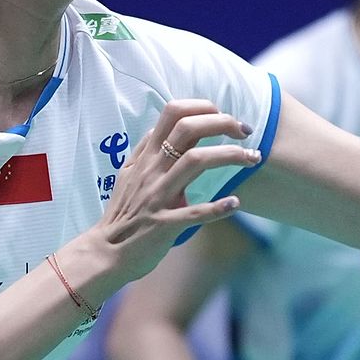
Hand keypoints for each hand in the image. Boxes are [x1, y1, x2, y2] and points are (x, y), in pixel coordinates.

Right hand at [78, 99, 262, 285]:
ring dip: (230, 155)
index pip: (172, 113)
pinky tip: (235, 203)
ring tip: (254, 157)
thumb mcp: (129, 174)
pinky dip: (218, 207)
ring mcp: (158, 196)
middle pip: (188, 130)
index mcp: (146, 157)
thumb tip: (161, 125)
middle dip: (222, 123)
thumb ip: (146, 149)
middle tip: (245, 130)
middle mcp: (152, 171)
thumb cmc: (123, 212)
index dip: (202, 107)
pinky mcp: (164, 224)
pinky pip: (195, 213)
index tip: (223, 115)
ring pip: (195, 161)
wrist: (106, 252)